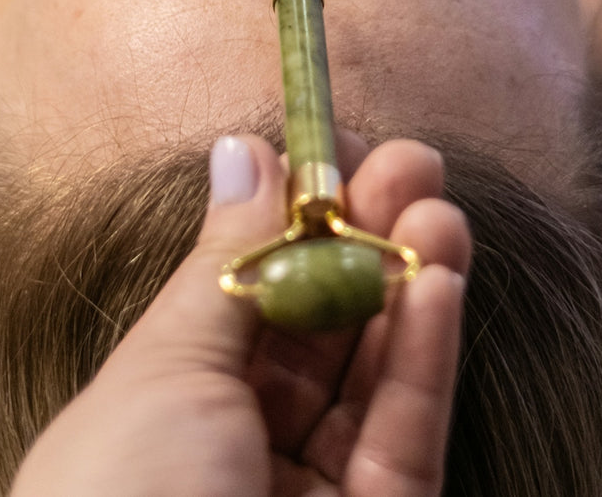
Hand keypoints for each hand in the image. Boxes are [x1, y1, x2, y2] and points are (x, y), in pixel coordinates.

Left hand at [9, 135, 469, 496]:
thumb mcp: (159, 373)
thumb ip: (223, 266)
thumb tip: (241, 151)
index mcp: (167, 408)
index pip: (247, 296)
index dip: (295, 221)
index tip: (337, 150)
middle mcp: (240, 451)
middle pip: (322, 330)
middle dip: (367, 240)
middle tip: (412, 161)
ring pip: (374, 377)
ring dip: (411, 284)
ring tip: (438, 205)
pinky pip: (407, 435)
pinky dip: (427, 357)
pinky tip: (442, 284)